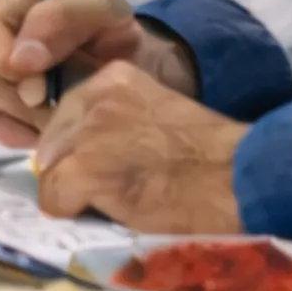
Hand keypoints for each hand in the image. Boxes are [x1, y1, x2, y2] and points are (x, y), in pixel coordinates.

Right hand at [0, 0, 199, 145]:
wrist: (135, 74)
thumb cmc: (116, 36)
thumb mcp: (108, 12)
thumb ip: (66, 17)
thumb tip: (20, 57)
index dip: (5, 55)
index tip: (40, 80)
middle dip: (15, 91)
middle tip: (50, 100)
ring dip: (22, 112)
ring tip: (59, 111)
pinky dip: (19, 130)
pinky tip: (47, 127)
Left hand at [29, 63, 247, 232]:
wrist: (240, 179)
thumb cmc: (212, 157)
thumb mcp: (159, 116)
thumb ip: (121, 121)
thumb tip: (86, 149)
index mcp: (115, 77)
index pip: (69, 112)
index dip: (82, 145)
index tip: (111, 164)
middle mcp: (93, 95)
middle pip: (54, 139)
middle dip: (73, 167)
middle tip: (114, 188)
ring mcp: (86, 132)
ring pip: (51, 168)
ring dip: (75, 190)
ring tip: (118, 201)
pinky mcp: (84, 169)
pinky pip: (53, 196)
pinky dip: (72, 211)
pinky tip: (111, 213)